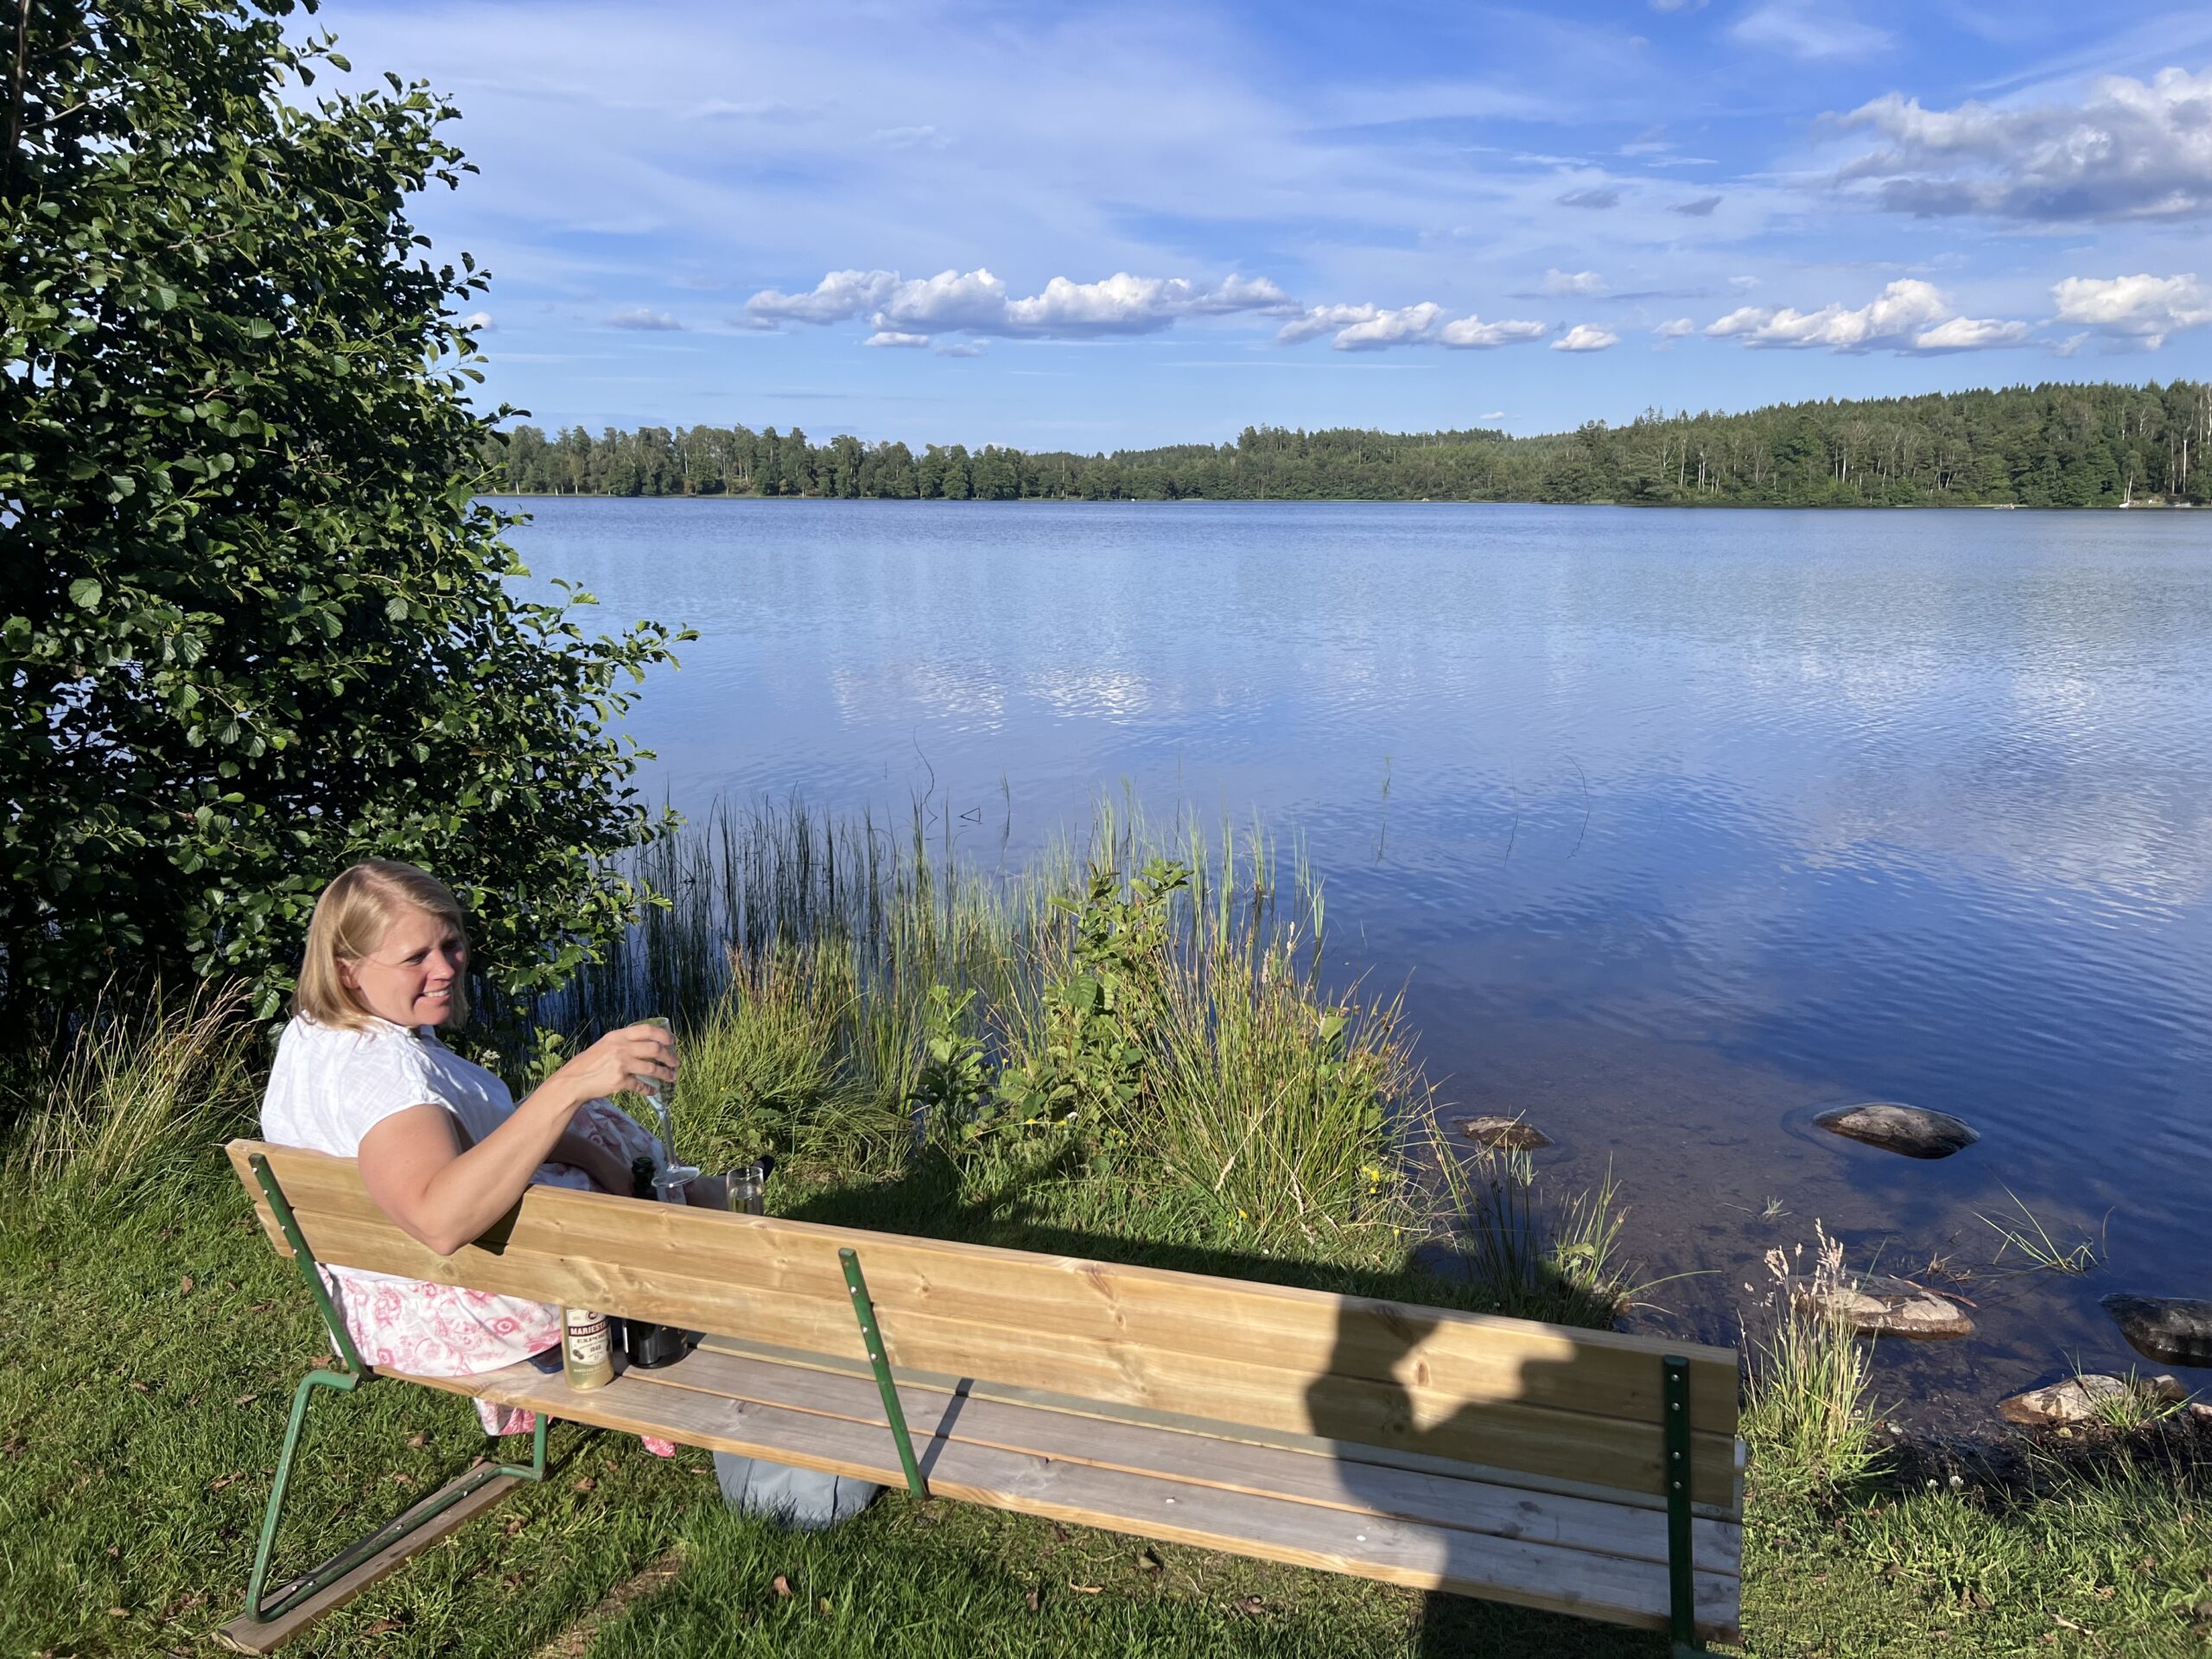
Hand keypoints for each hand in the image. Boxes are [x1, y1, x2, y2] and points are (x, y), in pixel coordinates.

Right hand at [550, 1022, 676, 1106]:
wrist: (574, 1081)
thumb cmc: (589, 1063)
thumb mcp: (605, 1045)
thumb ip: (623, 1042)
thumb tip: (646, 1044)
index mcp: (618, 1036)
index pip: (647, 1030)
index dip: (663, 1035)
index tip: (672, 1041)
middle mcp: (621, 1048)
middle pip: (654, 1049)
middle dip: (669, 1056)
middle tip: (675, 1062)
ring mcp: (621, 1064)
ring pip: (652, 1068)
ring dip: (665, 1073)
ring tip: (671, 1077)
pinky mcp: (620, 1081)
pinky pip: (641, 1085)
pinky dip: (649, 1089)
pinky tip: (653, 1091)